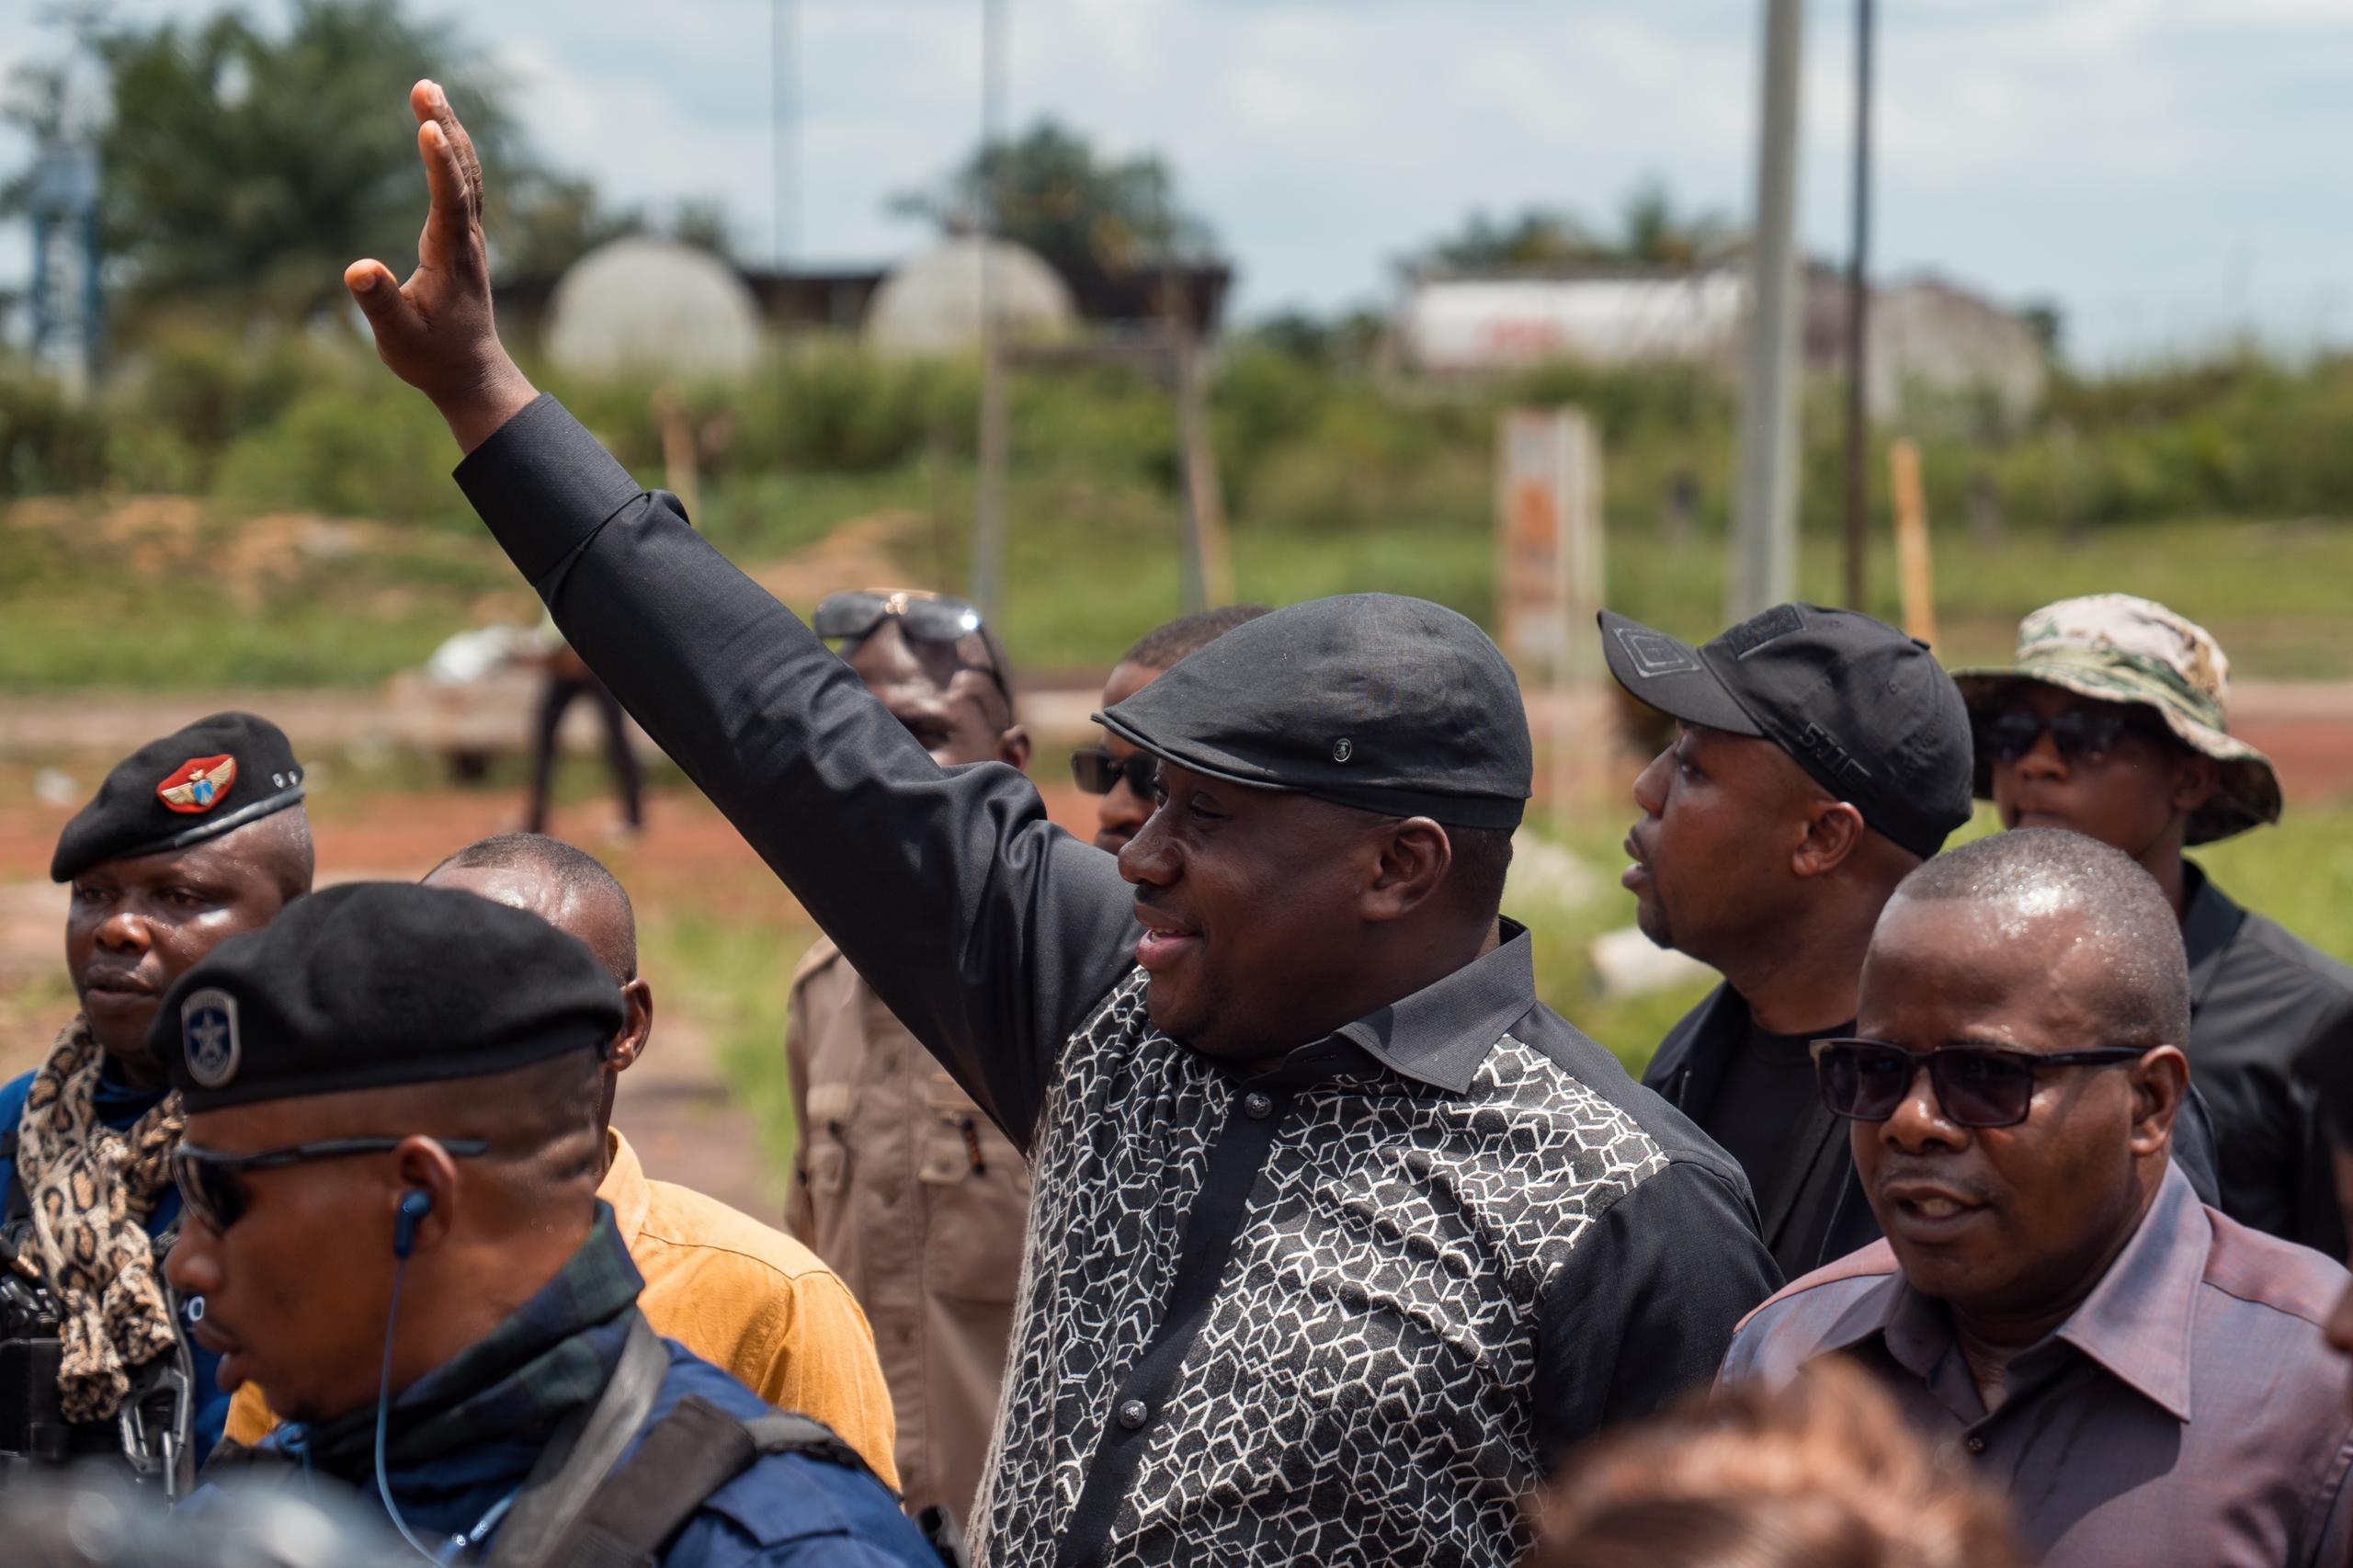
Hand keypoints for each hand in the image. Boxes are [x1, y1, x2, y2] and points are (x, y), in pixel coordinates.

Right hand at [346, 80, 538, 453]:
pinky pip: (463, 186)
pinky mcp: (464, 240)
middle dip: (444, 129)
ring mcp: (470, 239)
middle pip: (463, 176)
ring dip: (450, 132)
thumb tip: (356, 270)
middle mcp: (468, 242)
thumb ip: (378, 303)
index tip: (428, 126)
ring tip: (429, 91)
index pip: (449, 202)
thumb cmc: (432, 358)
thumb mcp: (397, 337)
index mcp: (450, 259)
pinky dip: (453, 153)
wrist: (471, 374)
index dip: (440, 165)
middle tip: (424, 86)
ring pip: (467, 176)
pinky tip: (442, 132)